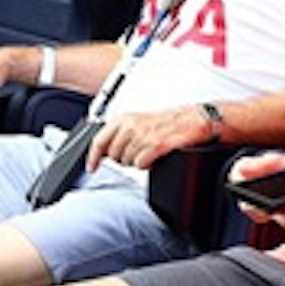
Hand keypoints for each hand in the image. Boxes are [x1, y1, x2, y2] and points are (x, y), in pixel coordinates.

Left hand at [87, 105, 208, 170]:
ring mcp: (145, 134)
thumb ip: (119, 135)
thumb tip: (104, 152)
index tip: (91, 167)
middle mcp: (132, 125)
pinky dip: (145, 165)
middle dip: (123, 160)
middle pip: (114, 155)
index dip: (93, 157)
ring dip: (136, 163)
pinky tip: (151, 159)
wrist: (193, 119)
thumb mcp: (137, 122)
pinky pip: (141, 163)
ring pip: (127, 161)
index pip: (99, 140)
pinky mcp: (158, 144)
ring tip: (146, 155)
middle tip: (134, 156)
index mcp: (124, 118)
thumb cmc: (167, 121)